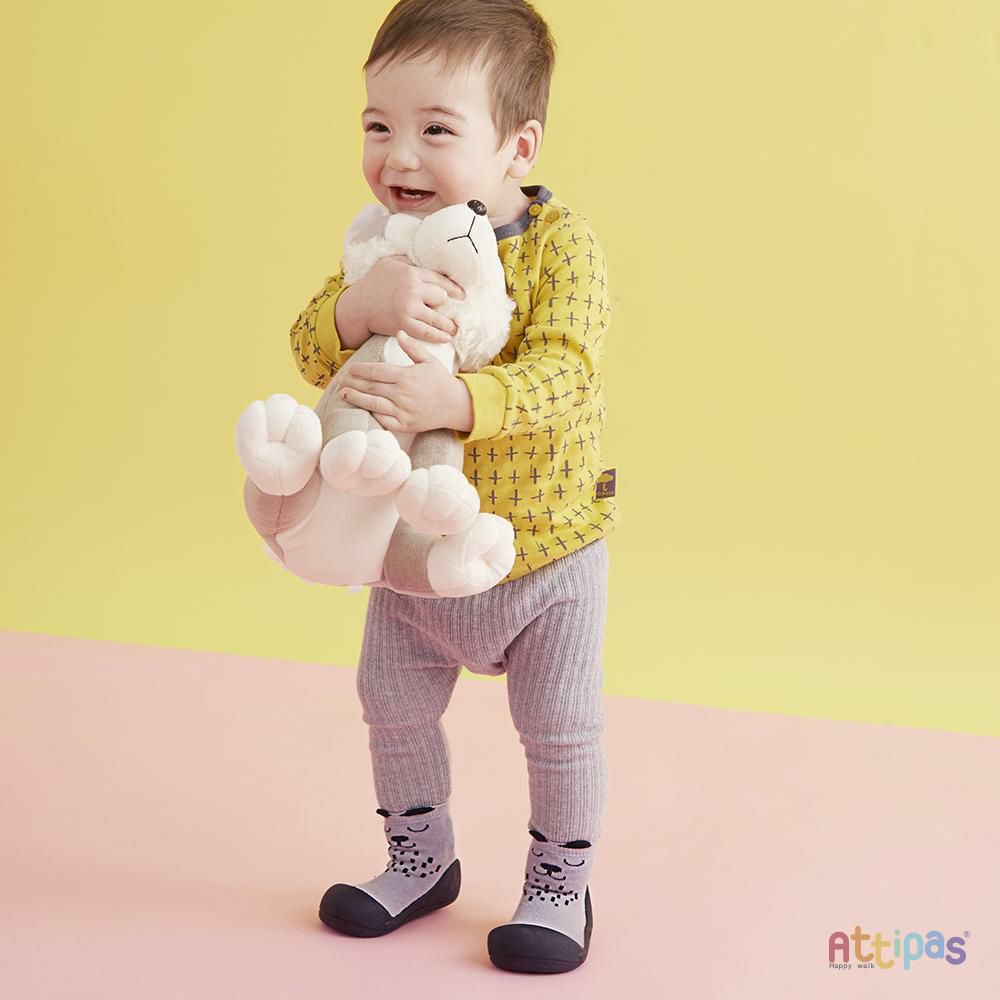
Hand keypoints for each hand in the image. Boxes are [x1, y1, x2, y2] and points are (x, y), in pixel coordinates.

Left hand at [338, 332, 466, 433]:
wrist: (457, 405)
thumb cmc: (441, 381)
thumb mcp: (429, 361)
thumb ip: (412, 347)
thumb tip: (399, 332)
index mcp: (405, 376)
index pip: (376, 371)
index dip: (360, 370)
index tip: (350, 369)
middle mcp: (402, 393)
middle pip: (371, 387)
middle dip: (353, 383)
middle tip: (341, 380)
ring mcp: (403, 410)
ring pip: (373, 404)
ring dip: (356, 398)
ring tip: (344, 394)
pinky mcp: (405, 424)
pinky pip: (384, 420)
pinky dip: (372, 415)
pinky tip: (362, 409)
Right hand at [354, 254, 465, 344]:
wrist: (357, 306)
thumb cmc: (373, 283)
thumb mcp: (388, 263)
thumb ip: (407, 260)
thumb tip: (423, 258)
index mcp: (411, 272)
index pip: (440, 280)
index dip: (454, 289)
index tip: (462, 295)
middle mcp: (412, 289)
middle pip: (441, 297)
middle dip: (444, 304)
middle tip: (451, 312)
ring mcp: (409, 307)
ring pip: (438, 317)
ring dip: (448, 325)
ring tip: (454, 329)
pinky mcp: (404, 324)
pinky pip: (427, 332)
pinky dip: (439, 336)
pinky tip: (446, 337)